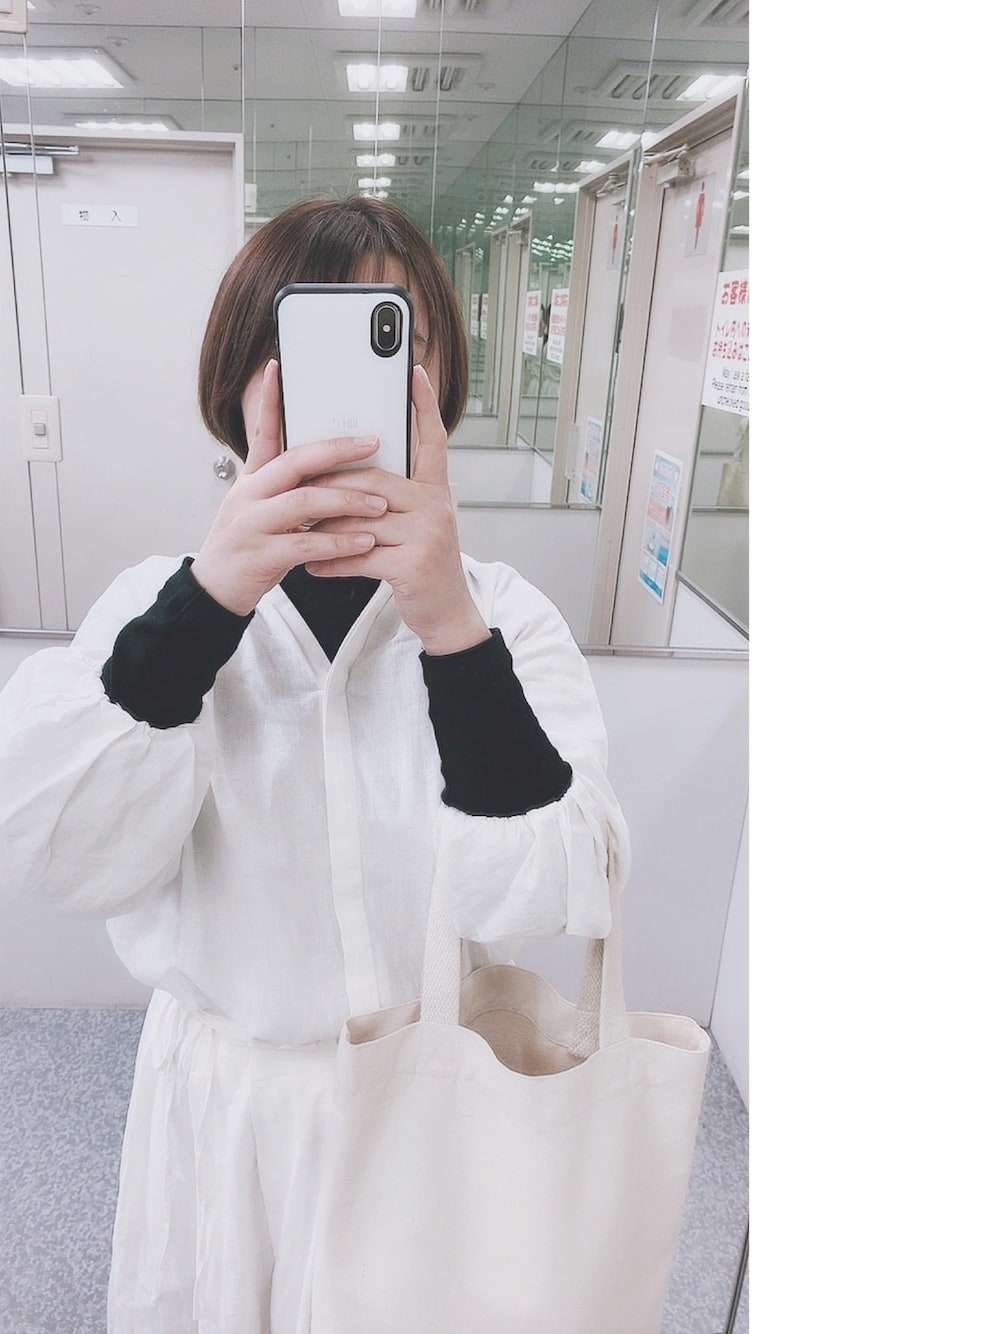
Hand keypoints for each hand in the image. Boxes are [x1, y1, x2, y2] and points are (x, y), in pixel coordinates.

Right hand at [190, 360, 390, 615]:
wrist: (216, 590)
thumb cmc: (249, 546)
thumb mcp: (264, 507)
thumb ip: (290, 485)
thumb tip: (327, 462)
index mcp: (253, 480)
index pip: (262, 432)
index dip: (268, 400)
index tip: (278, 368)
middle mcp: (249, 495)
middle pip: (294, 462)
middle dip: (337, 450)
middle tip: (374, 443)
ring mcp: (252, 524)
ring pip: (303, 503)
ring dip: (346, 501)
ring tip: (380, 503)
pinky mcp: (261, 555)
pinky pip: (306, 545)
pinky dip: (338, 544)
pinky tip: (364, 542)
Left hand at [303, 365, 490, 654]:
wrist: (446, 614)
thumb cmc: (422, 567)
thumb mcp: (415, 525)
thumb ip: (392, 499)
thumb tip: (348, 478)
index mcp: (435, 492)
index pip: (432, 440)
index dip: (425, 406)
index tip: (415, 373)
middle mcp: (436, 507)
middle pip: (374, 480)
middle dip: (330, 486)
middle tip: (297, 490)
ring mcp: (427, 535)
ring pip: (360, 519)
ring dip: (323, 528)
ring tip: (297, 532)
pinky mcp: (412, 565)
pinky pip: (359, 555)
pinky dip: (331, 562)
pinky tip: (312, 566)